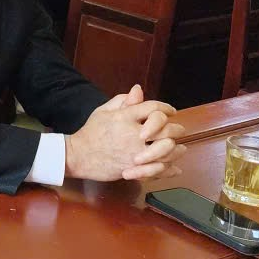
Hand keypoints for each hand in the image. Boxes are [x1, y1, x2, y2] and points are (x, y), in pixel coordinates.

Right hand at [66, 84, 185, 181]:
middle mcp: (132, 134)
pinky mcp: (135, 169)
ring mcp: (135, 152)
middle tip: (179, 130)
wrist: (78, 156)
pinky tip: (174, 166)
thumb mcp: (102, 111)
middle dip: (176, 129)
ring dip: (177, 149)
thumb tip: (138, 90)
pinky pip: (159, 169)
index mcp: (125, 117)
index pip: (153, 108)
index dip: (166, 108)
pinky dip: (170, 169)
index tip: (171, 111)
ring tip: (180, 148)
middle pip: (166, 129)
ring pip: (167, 150)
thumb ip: (122, 101)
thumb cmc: (91, 133)